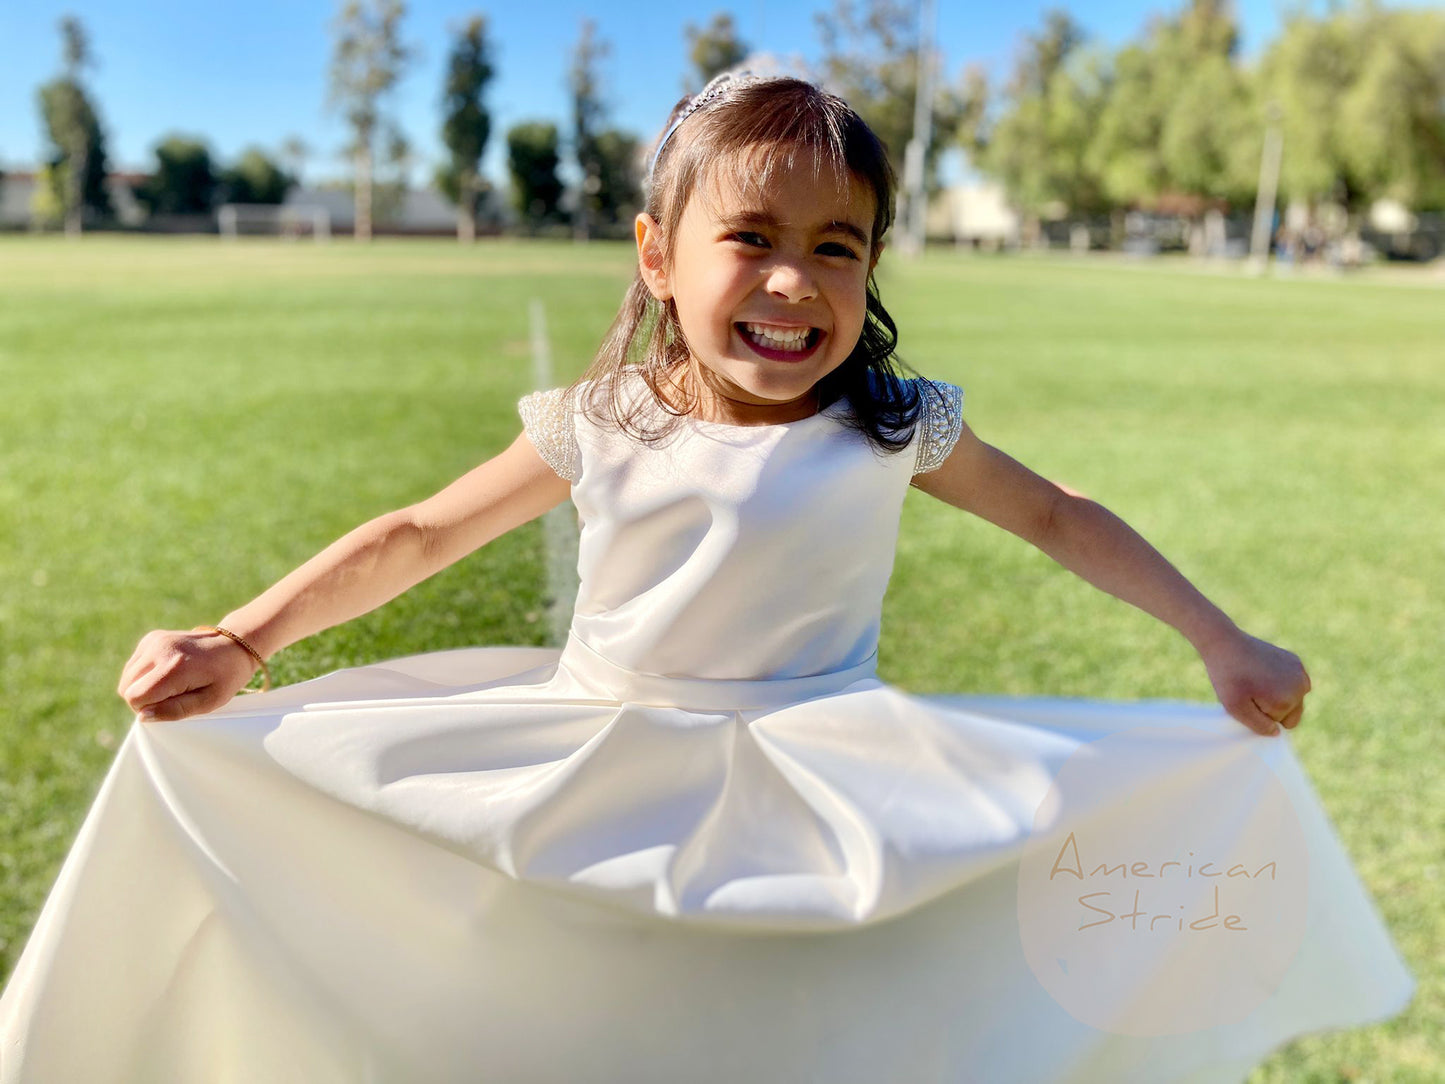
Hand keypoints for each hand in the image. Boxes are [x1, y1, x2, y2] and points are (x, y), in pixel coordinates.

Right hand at [117, 629, 258, 722]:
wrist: (235, 645)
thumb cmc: (226, 677)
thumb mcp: (209, 701)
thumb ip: (175, 710)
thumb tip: (143, 716)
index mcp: (174, 666)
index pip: (135, 697)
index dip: (149, 709)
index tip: (171, 704)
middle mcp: (159, 649)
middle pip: (126, 687)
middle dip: (145, 698)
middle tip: (174, 696)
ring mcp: (154, 640)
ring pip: (127, 677)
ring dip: (143, 686)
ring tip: (172, 684)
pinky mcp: (151, 638)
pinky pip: (133, 666)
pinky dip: (145, 674)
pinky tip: (168, 672)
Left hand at [1199, 628, 1311, 736]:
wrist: (1225, 643)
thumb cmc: (1228, 677)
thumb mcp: (1236, 708)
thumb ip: (1259, 726)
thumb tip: (1277, 733)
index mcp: (1287, 700)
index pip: (1278, 723)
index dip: (1259, 713)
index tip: (1246, 697)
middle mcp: (1301, 686)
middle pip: (1290, 713)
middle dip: (1271, 707)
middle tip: (1250, 690)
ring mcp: (1300, 672)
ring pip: (1292, 699)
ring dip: (1277, 695)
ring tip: (1256, 681)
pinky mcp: (1296, 661)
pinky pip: (1291, 684)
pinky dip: (1279, 682)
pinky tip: (1263, 671)